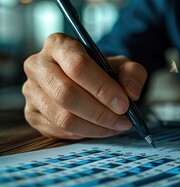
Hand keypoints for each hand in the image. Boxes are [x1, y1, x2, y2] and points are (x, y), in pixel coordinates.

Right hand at [22, 33, 146, 138]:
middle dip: (100, 112)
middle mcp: (38, 65)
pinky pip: (59, 131)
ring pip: (63, 117)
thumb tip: (131, 93)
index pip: (77, 66)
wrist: (88, 82)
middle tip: (123, 119)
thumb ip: (133, 73)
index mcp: (58, 45)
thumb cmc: (103, 71)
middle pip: (67, 94)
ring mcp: (31, 91)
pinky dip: (85, 133)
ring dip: (95, 127)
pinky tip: (101, 128)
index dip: (103, 88)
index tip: (124, 103)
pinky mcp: (32, 114)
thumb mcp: (123, 66)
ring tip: (116, 125)